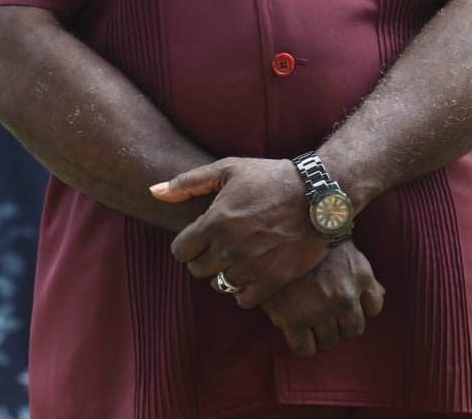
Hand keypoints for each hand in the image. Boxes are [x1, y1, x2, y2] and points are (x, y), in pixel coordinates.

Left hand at [150, 157, 325, 307]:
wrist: (318, 197)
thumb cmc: (270, 178)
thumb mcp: (228, 169)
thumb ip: (187, 182)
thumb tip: (153, 191)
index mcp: (215, 222)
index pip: (180, 251)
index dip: (188, 244)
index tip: (201, 237)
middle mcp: (229, 248)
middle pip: (197, 270)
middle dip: (204, 258)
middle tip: (221, 247)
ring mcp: (251, 267)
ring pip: (220, 286)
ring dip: (225, 274)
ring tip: (239, 258)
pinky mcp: (272, 281)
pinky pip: (243, 300)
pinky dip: (244, 291)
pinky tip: (252, 273)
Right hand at [258, 242, 384, 357]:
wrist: (276, 230)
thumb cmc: (312, 238)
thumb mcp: (345, 250)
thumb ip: (364, 276)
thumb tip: (382, 294)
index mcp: (361, 276)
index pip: (373, 308)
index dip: (358, 307)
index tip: (344, 303)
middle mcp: (345, 295)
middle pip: (353, 330)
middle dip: (340, 324)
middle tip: (322, 312)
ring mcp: (321, 308)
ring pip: (330, 341)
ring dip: (320, 334)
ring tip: (306, 317)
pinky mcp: (294, 319)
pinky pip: (305, 349)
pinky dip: (301, 343)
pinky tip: (293, 329)